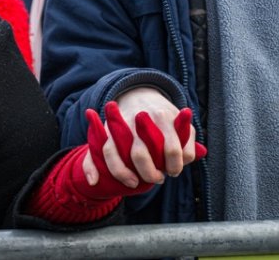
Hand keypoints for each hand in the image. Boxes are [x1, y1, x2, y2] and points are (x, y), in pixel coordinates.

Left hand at [80, 99, 206, 191]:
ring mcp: (158, 116)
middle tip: (155, 178)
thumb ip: (93, 160)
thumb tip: (92, 182)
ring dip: (172, 168)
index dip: (121, 172)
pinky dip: (185, 159)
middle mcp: (135, 119)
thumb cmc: (123, 129)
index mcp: (114, 126)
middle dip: (148, 174)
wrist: (143, 96)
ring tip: (171, 171)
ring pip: (169, 151)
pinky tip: (181, 160)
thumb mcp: (104, 138)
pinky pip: (185, 147)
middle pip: (139, 154)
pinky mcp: (177, 117)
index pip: (110, 151)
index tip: (132, 183)